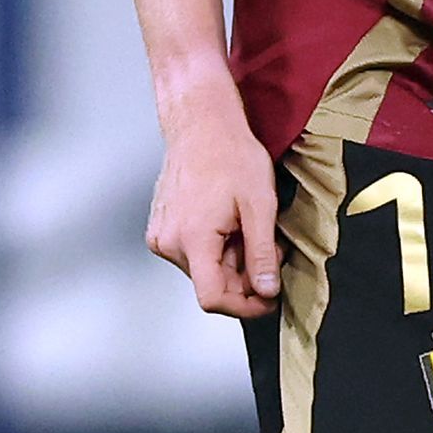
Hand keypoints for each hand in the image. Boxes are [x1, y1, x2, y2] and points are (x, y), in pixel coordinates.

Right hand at [144, 89, 277, 318]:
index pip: (212, 298)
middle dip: (246, 276)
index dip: (244, 306)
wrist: (202, 125)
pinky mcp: (161, 228)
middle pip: (211, 284)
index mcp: (191, 239)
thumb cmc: (230, 156)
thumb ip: (261, 253)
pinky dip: (218, 248)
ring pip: (204, 269)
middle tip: (271, 248)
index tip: (267, 299)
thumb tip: (266, 291)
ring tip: (249, 228)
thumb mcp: (259, 206)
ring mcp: (161, 235)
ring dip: (233, 260)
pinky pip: (193, 253)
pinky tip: (231, 224)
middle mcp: (168, 242)